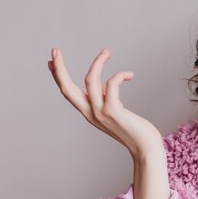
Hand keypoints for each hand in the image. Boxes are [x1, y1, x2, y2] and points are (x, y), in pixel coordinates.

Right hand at [48, 47, 163, 157]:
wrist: (146, 148)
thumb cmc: (136, 130)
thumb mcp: (116, 111)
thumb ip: (106, 99)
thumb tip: (104, 84)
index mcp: (89, 113)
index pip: (68, 93)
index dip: (58, 76)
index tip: (51, 61)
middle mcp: (91, 113)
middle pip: (67, 88)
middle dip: (59, 69)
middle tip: (55, 50)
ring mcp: (101, 112)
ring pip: (90, 80)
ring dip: (98, 62)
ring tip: (108, 52)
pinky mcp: (113, 111)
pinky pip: (111, 84)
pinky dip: (120, 75)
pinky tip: (130, 75)